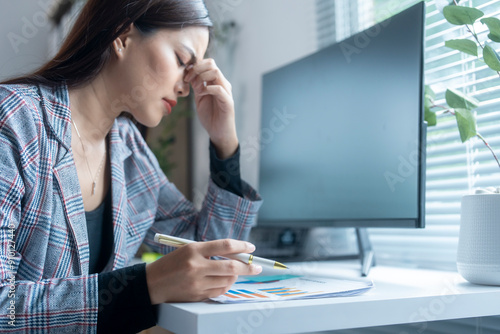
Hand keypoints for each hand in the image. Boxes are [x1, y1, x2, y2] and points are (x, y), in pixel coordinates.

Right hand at [145, 239, 261, 303]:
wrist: (151, 283)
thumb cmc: (172, 263)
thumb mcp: (188, 250)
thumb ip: (210, 251)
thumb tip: (237, 254)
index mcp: (193, 250)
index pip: (225, 246)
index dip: (242, 246)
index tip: (252, 247)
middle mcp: (196, 266)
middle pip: (231, 266)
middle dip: (248, 266)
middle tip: (257, 266)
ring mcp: (197, 283)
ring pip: (227, 280)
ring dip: (235, 276)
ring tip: (235, 272)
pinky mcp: (197, 295)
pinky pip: (219, 290)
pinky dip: (226, 285)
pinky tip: (225, 281)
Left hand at [184, 59, 237, 158]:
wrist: (218, 132)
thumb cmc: (209, 116)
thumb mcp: (199, 98)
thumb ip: (196, 86)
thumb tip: (189, 74)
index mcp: (215, 82)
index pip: (208, 63)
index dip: (195, 65)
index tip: (186, 75)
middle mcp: (222, 84)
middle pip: (212, 64)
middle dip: (197, 68)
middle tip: (188, 79)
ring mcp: (226, 92)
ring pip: (216, 73)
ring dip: (202, 77)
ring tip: (196, 88)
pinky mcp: (228, 102)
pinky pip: (219, 89)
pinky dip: (207, 88)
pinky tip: (201, 94)